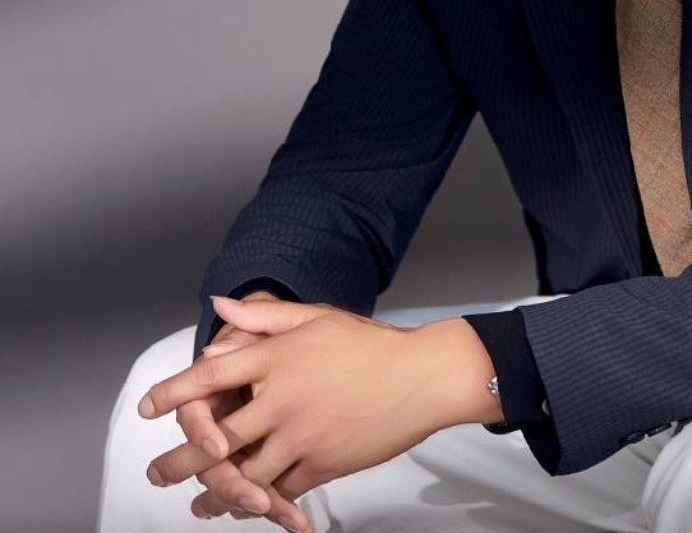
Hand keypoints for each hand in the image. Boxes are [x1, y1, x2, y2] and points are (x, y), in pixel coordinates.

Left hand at [139, 295, 499, 519]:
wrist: (422, 375)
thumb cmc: (372, 344)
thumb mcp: (317, 317)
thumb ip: (265, 316)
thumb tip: (221, 306)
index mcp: (277, 358)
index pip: (209, 375)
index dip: (172, 392)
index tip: (148, 407)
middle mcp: (282, 399)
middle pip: (214, 438)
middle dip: (179, 460)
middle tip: (158, 472)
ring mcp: (301, 435)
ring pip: (242, 475)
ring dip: (214, 493)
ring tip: (198, 504)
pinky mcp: (323, 463)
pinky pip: (280, 491)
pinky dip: (259, 502)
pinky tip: (247, 508)